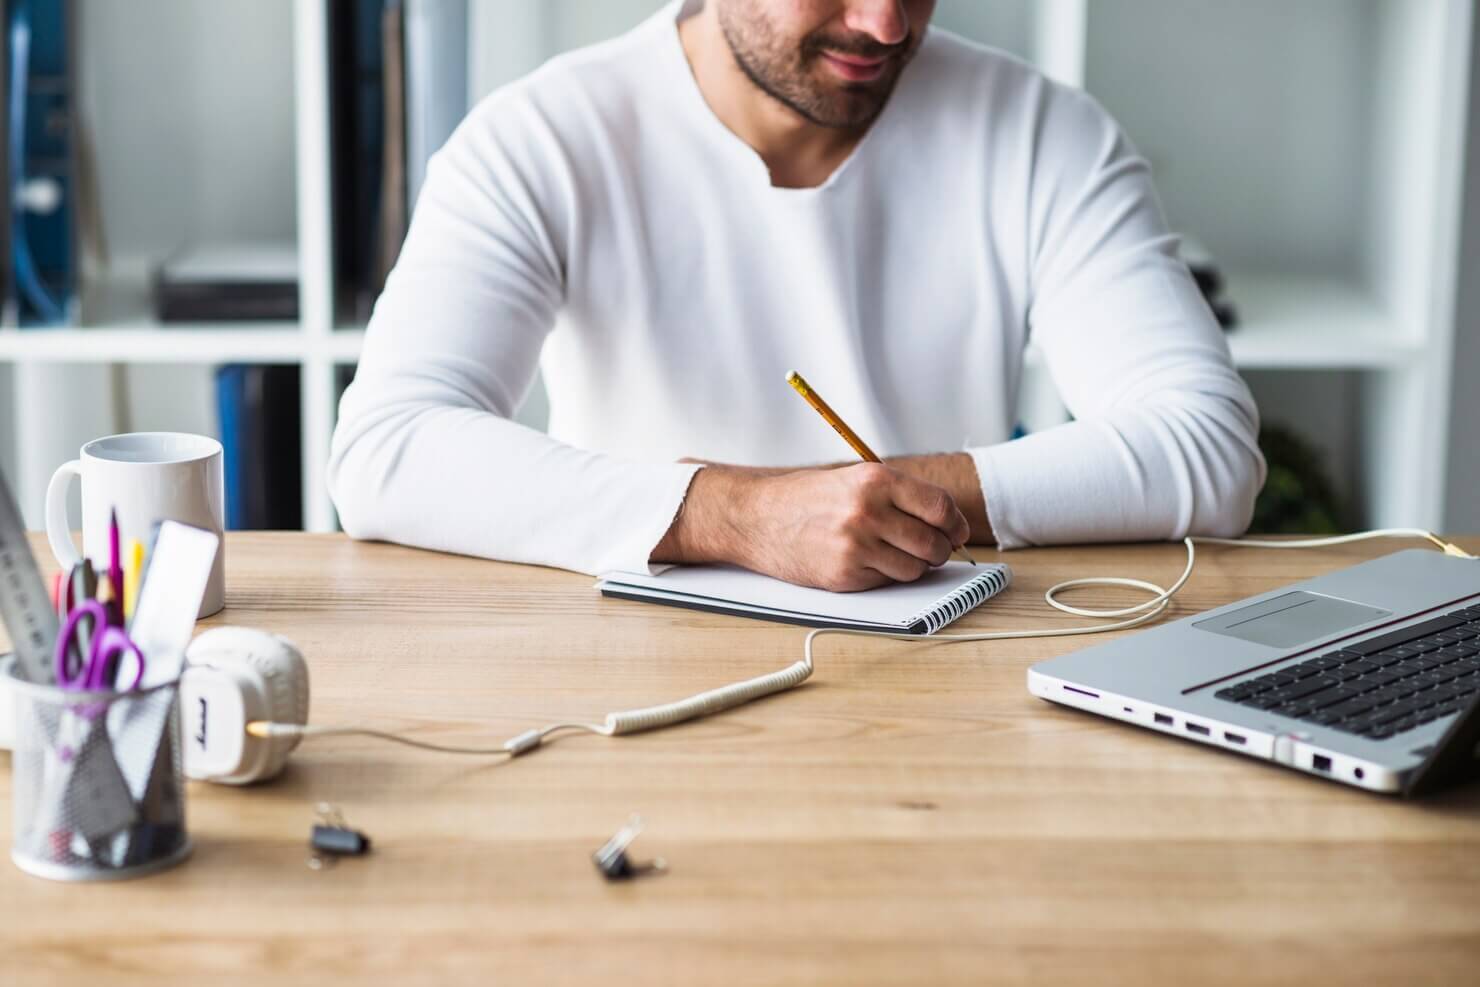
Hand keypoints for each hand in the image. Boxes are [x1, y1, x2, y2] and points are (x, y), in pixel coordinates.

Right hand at [654, 463, 971, 591]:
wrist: (756, 517)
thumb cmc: (806, 498)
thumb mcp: (854, 479)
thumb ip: (899, 496)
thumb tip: (948, 522)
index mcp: (876, 480)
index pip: (940, 508)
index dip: (955, 524)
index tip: (955, 531)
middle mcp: (869, 512)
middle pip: (934, 543)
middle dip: (939, 550)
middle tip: (930, 548)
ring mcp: (856, 546)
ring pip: (915, 568)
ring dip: (912, 566)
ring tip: (891, 553)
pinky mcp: (845, 575)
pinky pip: (887, 582)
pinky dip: (883, 576)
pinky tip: (864, 561)